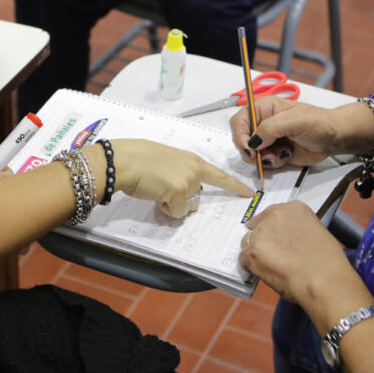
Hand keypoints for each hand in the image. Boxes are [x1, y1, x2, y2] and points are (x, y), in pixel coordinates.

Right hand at [113, 139, 253, 217]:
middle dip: (181, 199)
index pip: (219, 175)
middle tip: (162, 187)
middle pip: (197, 198)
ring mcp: (188, 181)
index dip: (234, 186)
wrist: (125, 160)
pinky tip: (155, 194)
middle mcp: (194, 169)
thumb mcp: (167, 163)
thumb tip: (180, 194)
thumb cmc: (139, 160)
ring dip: (172, 204)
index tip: (249, 192)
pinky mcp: (180, 192)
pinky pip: (176, 212)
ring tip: (156, 188)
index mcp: (192, 160)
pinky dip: (165, 208)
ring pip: (186, 207)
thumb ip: (180, 174)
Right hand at [230, 96, 356, 169]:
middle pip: (242, 139)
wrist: (334, 138)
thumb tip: (253, 142)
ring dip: (264, 158)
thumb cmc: (318, 122)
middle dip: (252, 151)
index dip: (240, 135)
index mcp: (263, 108)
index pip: (239, 121)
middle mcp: (262, 123)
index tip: (249, 148)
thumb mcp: (293, 120)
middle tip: (264, 155)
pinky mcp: (275, 153)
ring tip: (282, 153)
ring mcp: (268, 139)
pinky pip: (264, 162)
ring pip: (252, 154)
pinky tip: (287, 155)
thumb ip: (270, 128)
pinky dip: (273, 163)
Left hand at [239, 200, 352, 302]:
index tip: (273, 238)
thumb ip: (296, 231)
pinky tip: (266, 274)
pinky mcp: (253, 251)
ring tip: (271, 267)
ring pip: (249, 242)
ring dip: (256, 253)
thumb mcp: (315, 234)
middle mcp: (276, 215)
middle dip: (263, 241)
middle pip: (258, 227)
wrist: (325, 281)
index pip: (272, 214)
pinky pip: (244, 259)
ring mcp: (262, 233)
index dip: (272, 229)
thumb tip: (285, 241)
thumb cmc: (328, 264)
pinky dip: (252, 268)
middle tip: (273, 256)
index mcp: (294, 208)